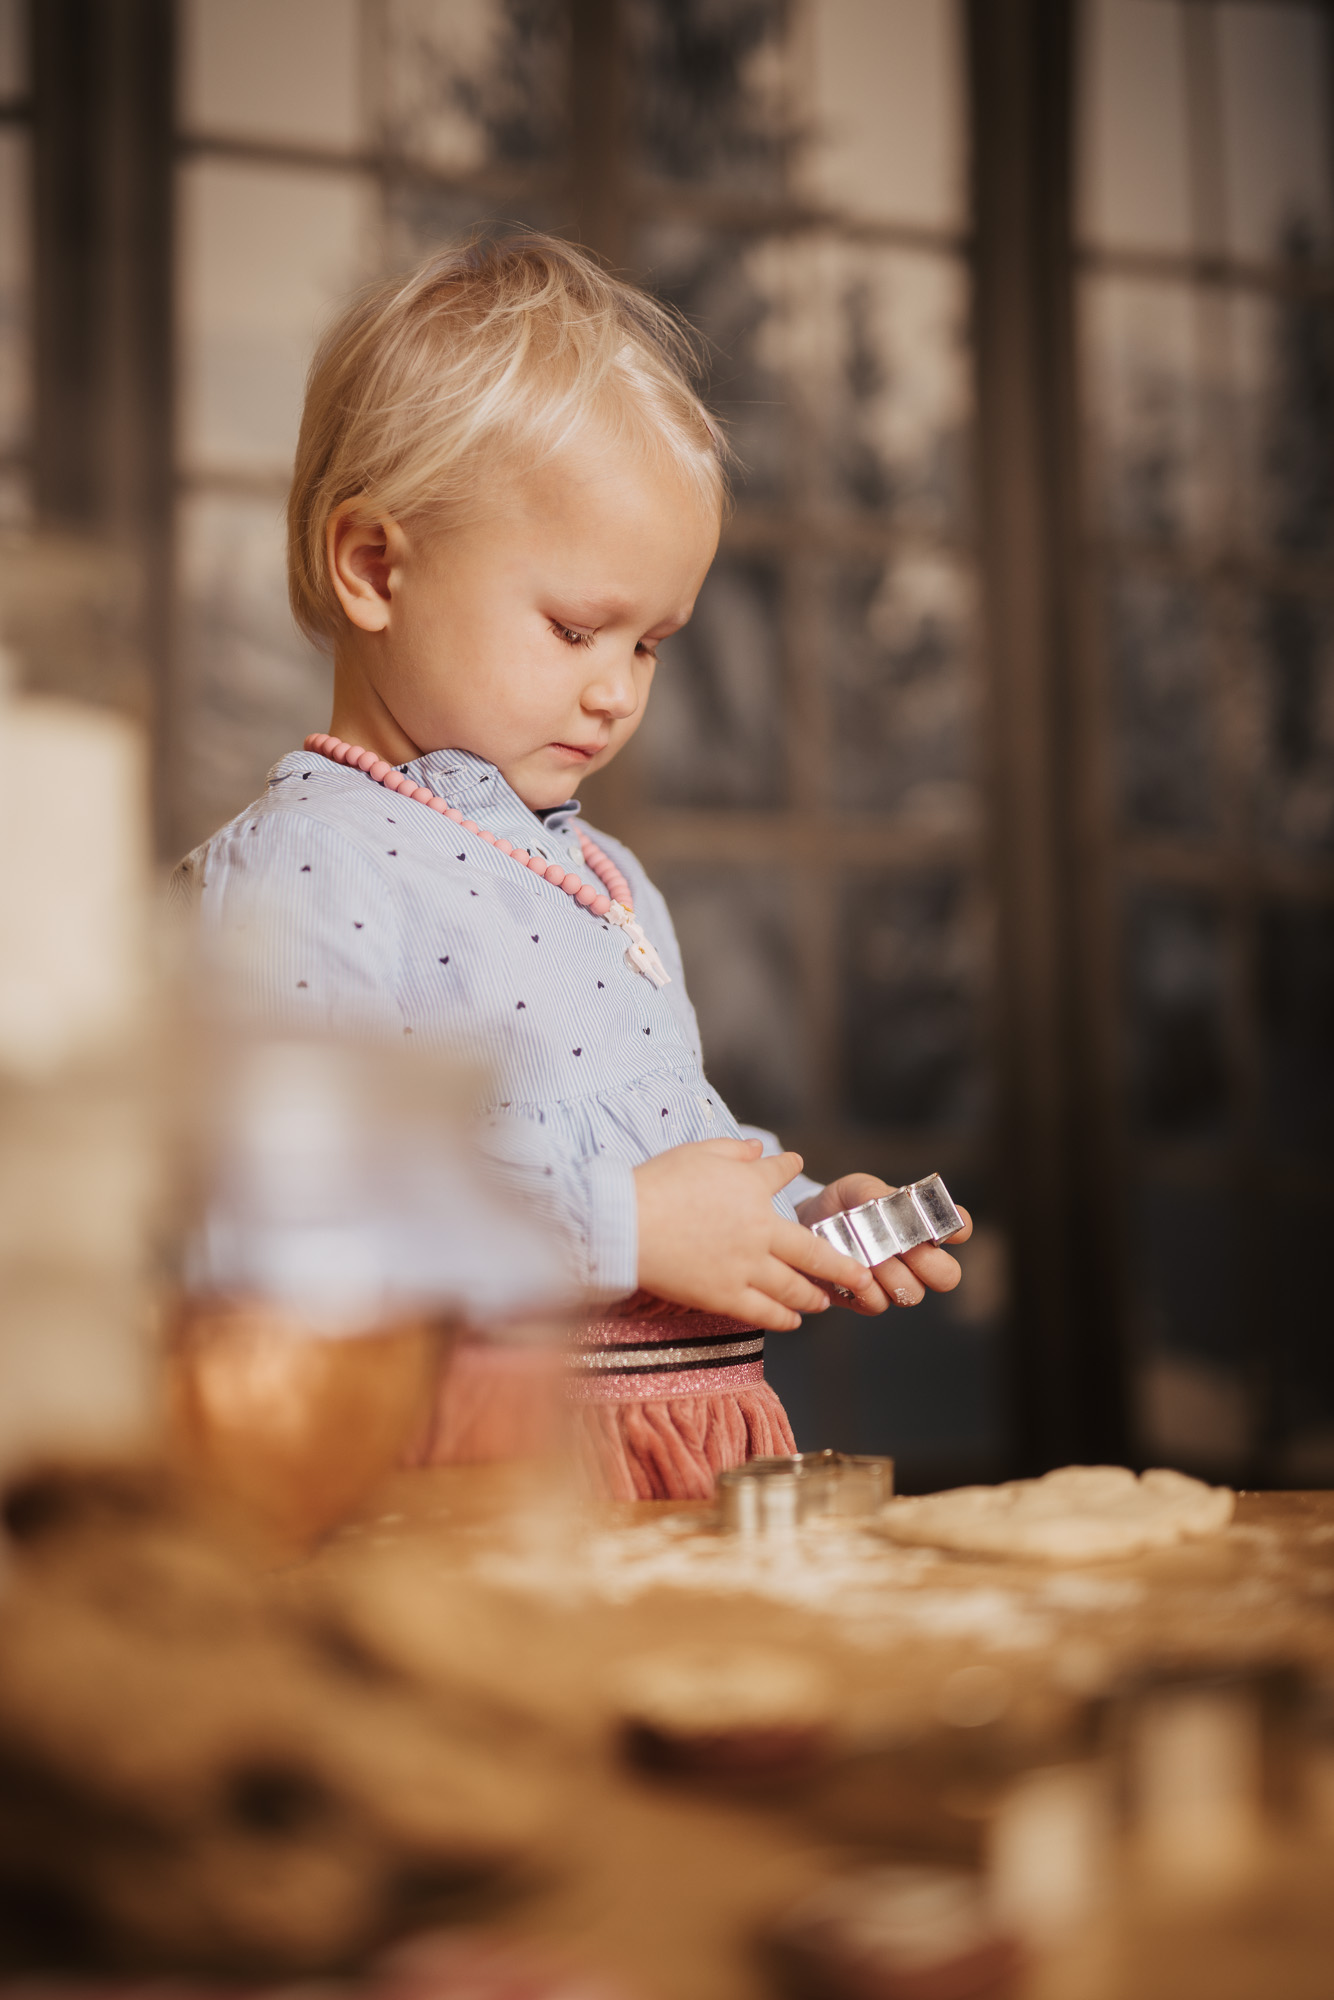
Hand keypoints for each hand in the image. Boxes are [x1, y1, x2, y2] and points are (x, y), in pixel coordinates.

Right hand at [634, 1139, 882, 1331]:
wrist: (627, 1223)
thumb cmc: (657, 1183)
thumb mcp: (697, 1152)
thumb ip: (732, 1151)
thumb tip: (757, 1149)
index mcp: (751, 1188)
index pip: (780, 1175)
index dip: (790, 1169)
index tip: (797, 1167)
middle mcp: (759, 1229)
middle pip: (812, 1251)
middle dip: (842, 1264)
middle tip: (860, 1274)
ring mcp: (746, 1267)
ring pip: (794, 1287)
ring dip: (814, 1295)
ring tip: (824, 1301)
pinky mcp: (725, 1295)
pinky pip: (765, 1313)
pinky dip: (784, 1319)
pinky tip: (794, 1321)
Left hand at [795, 1175, 971, 1313]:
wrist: (809, 1224)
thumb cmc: (844, 1204)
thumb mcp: (858, 1189)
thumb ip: (876, 1194)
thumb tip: (886, 1204)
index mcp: (924, 1228)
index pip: (959, 1228)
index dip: (957, 1228)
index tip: (943, 1228)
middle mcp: (918, 1260)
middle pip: (948, 1276)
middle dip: (931, 1265)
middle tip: (907, 1249)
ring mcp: (896, 1284)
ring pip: (913, 1292)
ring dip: (892, 1274)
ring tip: (871, 1257)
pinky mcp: (868, 1300)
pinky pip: (879, 1303)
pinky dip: (866, 1289)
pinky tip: (855, 1274)